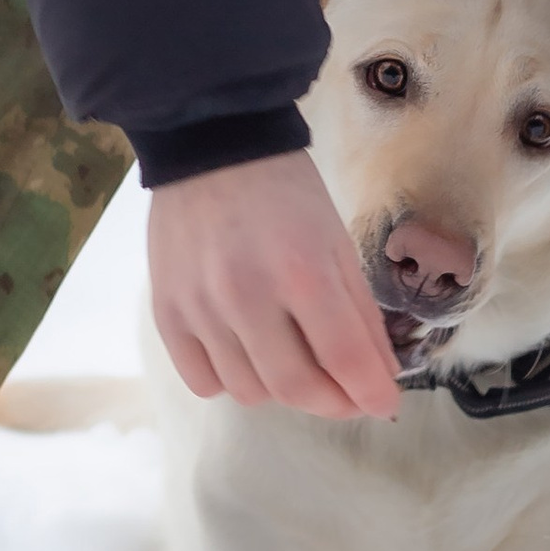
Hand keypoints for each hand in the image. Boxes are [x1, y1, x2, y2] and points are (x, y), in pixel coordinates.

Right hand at [147, 151, 399, 420]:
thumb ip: (360, 315)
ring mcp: (201, 309)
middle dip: (332, 402)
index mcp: (303, 272)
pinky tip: (245, 351)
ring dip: (280, 389)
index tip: (383, 402)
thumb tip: (380, 379)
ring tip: (291, 358)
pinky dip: (230, 380)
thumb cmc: (287, 193)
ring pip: (248, 392)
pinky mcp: (166, 314)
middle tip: (345, 392)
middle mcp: (247, 297)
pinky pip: (203, 382)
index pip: (346, 361)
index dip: (372, 394)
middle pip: (295, 389)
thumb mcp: (337, 244)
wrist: (211, 148)